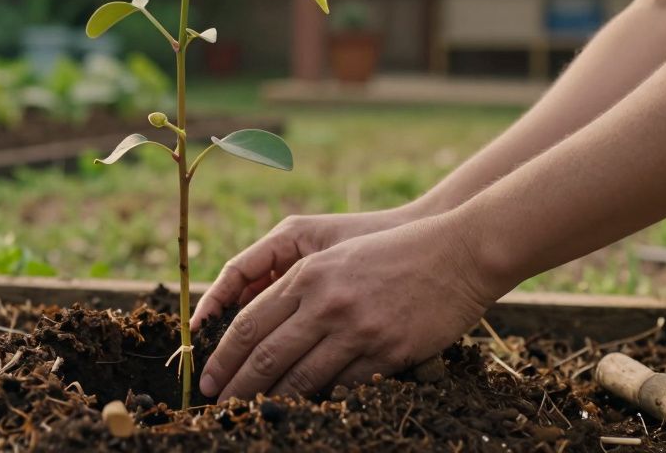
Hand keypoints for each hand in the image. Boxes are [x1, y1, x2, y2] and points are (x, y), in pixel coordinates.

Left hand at [196, 214, 502, 400]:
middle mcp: (327, 303)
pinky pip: (345, 385)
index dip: (223, 356)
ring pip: (301, 379)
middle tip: (219, 406)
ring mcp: (358, 330)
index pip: (250, 325)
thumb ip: (301, 286)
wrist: (457, 253)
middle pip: (266, 358)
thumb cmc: (394, 250)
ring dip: (274, 401)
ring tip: (256, 414)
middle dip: (237, 387)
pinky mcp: (388, 351)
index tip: (208, 378)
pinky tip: (308, 409)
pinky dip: (324, 399)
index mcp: (308, 275)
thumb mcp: (337, 255)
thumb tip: (265, 330)